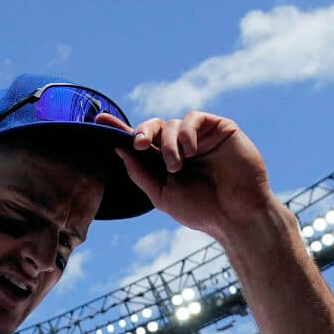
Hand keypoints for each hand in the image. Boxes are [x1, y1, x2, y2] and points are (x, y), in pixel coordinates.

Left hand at [101, 111, 279, 237]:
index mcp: (165, 163)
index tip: (98, 120)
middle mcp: (181, 147)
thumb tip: (118, 148)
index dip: (119, 130)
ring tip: (177, 165)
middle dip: (141, 132)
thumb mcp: (161, 194)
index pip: (139, 142)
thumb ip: (140, 171)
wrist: (236, 215)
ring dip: (168, 143)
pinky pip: (194, 118)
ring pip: (171, 123)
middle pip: (152, 127)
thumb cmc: (201, 210)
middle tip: (139, 145)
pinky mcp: (219, 128)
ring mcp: (200, 137)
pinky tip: (190, 150)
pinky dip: (186, 132)